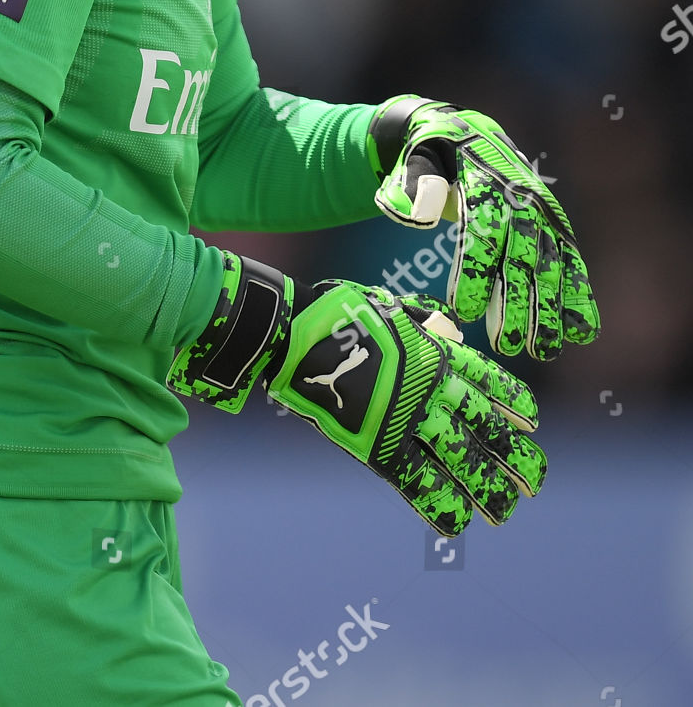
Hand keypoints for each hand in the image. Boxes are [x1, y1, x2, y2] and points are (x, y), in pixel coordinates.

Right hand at [167, 253, 545, 535]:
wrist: (294, 331)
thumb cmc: (336, 312)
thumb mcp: (388, 305)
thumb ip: (422, 319)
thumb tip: (450, 328)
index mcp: (432, 351)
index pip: (486, 381)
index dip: (512, 403)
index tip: (532, 422)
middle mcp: (429, 387)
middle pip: (485, 427)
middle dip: (513, 456)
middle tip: (535, 481)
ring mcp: (406, 418)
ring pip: (461, 459)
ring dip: (488, 488)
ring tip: (507, 510)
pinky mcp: (378, 444)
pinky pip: (416, 481)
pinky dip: (437, 504)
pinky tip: (456, 524)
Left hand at [368, 94, 600, 359]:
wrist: (468, 134)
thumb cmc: (434, 153)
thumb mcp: (416, 158)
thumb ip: (413, 185)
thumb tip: (418, 217)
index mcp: (484, 181)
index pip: (481, 232)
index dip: (472, 272)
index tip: (462, 311)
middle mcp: (520, 199)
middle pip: (520, 256)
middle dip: (516, 304)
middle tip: (506, 347)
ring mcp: (542, 213)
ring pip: (549, 265)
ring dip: (550, 309)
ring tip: (544, 351)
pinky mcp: (553, 225)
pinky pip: (569, 262)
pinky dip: (579, 295)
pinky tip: (583, 331)